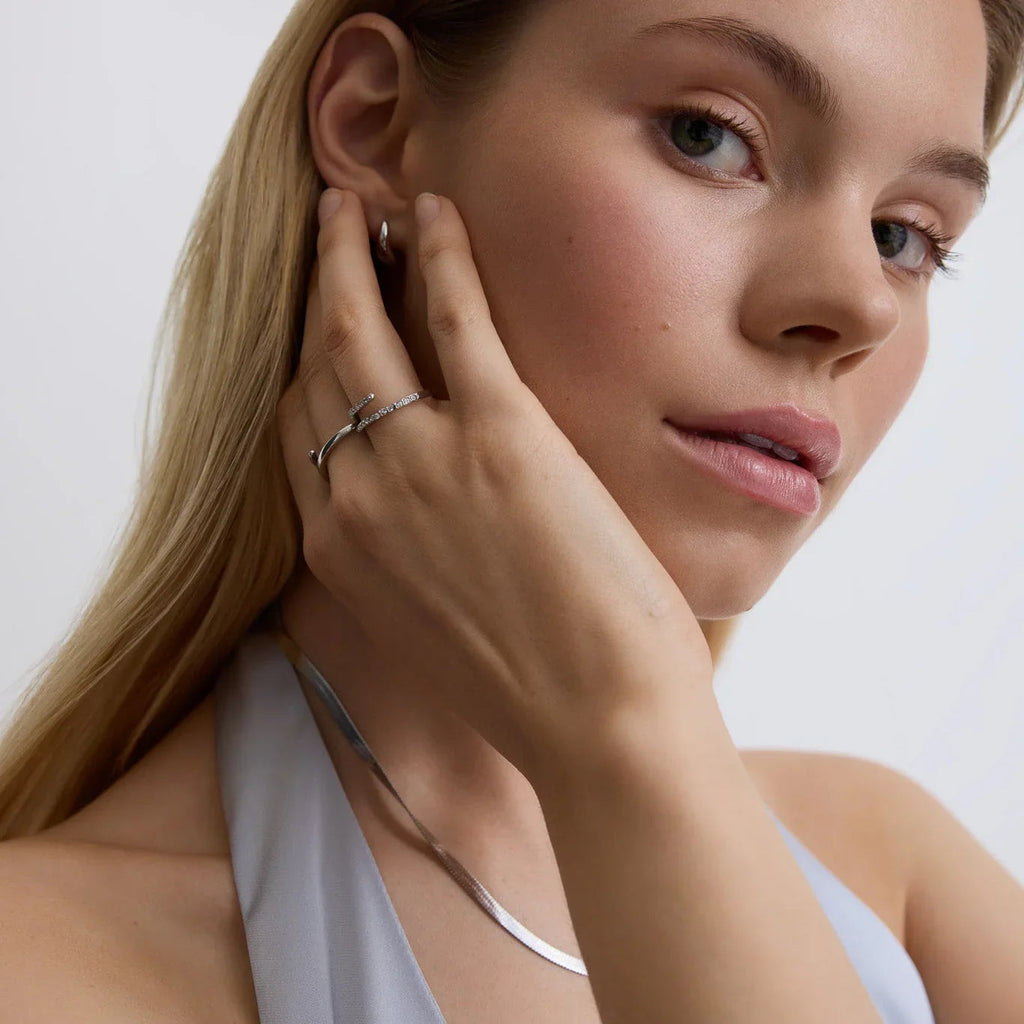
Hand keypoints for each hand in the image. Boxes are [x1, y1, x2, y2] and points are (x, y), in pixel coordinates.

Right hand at [276, 188, 713, 785]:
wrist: (599, 727)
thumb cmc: (535, 694)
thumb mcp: (436, 632)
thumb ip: (406, 565)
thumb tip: (423, 517)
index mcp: (341, 552)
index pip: (301, 434)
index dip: (309, 368)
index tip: (325, 326)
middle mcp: (358, 499)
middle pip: (316, 370)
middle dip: (317, 296)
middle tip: (330, 239)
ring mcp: (419, 461)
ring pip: (358, 329)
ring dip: (350, 256)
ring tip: (358, 211)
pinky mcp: (496, 432)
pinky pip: (451, 316)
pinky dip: (438, 254)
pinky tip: (435, 212)